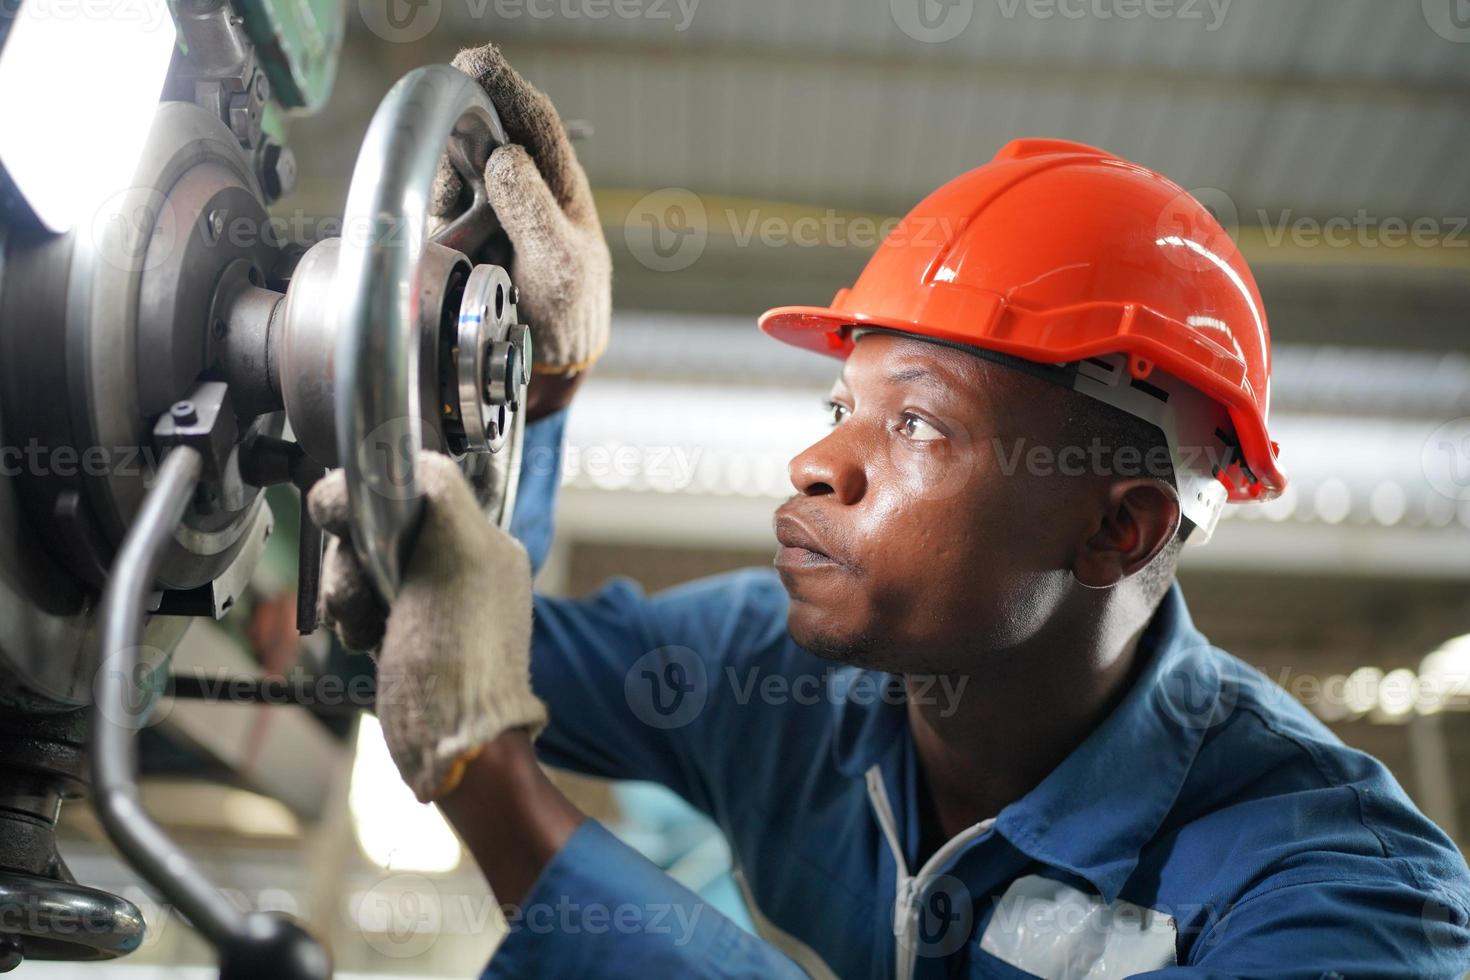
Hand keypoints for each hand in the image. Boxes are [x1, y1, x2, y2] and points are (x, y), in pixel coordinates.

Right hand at [308, 453, 546, 801]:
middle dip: (355, 556)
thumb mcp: (458, 553)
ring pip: (358, 562)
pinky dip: (351, 615)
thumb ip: (431, 491)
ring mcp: (429, 599)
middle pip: (376, 523)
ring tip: (366, 626)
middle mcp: (461, 563)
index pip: (415, 481)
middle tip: (366, 592)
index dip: (373, 494)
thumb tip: (382, 467)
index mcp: (484, 540)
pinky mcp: (402, 632)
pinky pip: (357, 599)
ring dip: (348, 589)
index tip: (349, 520)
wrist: (458, 748)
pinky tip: (365, 640)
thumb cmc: (463, 659)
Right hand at [432, 43, 611, 399]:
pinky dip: (438, 226)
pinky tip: (458, 253)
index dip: (503, 86)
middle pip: (480, 136)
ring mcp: (488, 208)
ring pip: (451, 173)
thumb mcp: (559, 262)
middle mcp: (521, 185)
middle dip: (461, 147)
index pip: (532, 118)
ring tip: (471, 239)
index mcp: (558, 181)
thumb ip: (532, 209)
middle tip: (459, 175)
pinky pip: (435, 213)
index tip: (475, 62)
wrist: (546, 357)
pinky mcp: (459, 233)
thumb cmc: (567, 307)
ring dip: (448, 194)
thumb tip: (500, 155)